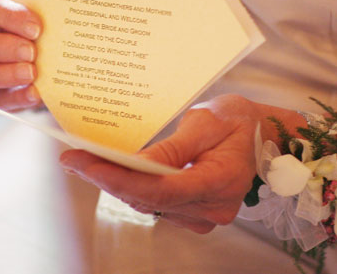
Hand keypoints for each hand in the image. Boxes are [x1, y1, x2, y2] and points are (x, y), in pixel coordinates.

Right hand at [0, 0, 42, 110]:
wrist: (32, 50)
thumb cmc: (30, 23)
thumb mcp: (33, 9)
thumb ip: (42, 8)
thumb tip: (62, 14)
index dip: (7, 16)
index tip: (35, 27)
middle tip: (31, 52)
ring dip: (0, 76)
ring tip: (31, 74)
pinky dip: (12, 97)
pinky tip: (34, 93)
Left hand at [59, 94, 263, 232]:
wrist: (264, 134)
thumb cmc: (238, 121)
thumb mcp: (206, 123)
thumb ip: (172, 148)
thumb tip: (135, 165)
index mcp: (220, 181)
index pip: (160, 188)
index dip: (119, 178)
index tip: (84, 162)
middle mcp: (212, 207)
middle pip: (148, 198)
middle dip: (106, 179)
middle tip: (72, 159)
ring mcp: (204, 215)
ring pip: (148, 204)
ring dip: (114, 184)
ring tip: (82, 163)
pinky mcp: (195, 213)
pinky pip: (156, 204)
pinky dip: (131, 188)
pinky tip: (109, 172)